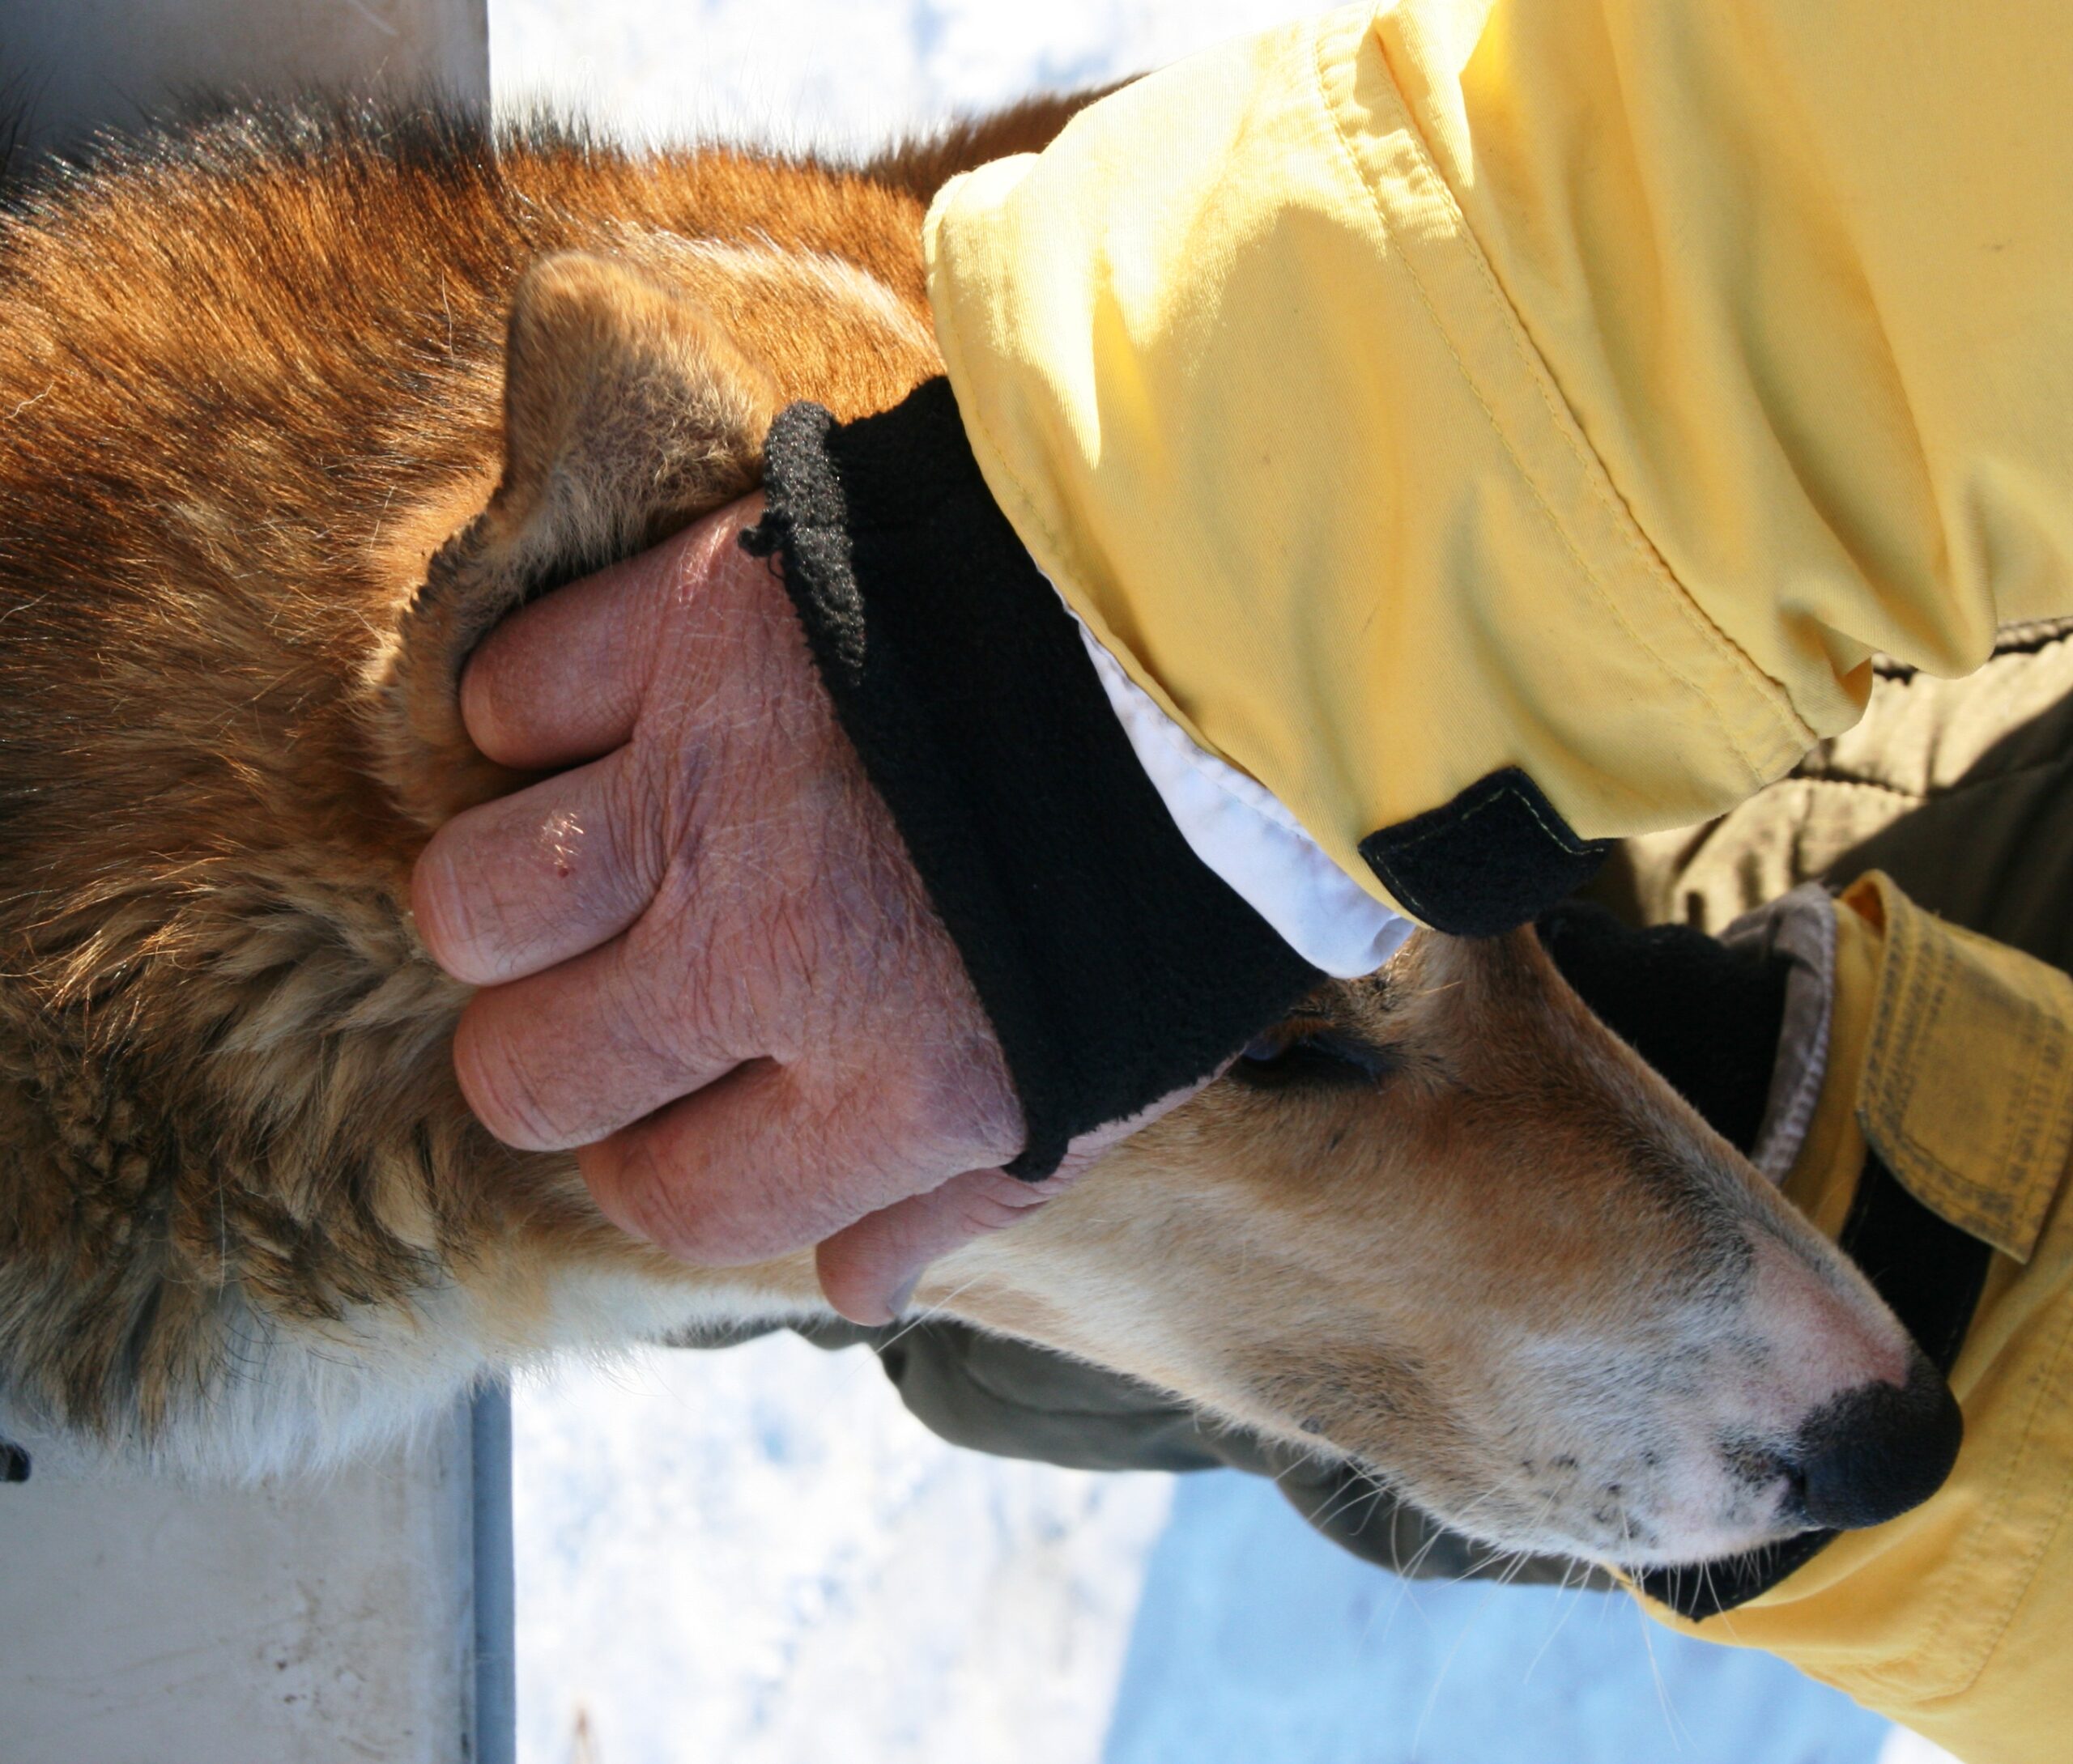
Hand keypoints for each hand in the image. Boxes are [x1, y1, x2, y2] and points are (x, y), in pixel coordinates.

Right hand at [412, 494, 1085, 1321]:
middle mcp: (768, 951)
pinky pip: (511, 701)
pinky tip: (623, 726)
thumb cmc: (1163, 863)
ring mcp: (713, 782)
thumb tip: (850, 1290)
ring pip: (474, 904)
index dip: (663, 1176)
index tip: (684, 1124)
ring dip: (522, 907)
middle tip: (625, 1002)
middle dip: (563, 1060)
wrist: (1215, 623)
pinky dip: (541, 717)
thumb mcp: (1111, 1075)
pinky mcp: (692, 621)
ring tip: (603, 872)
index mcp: (891, 1086)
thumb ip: (965, 1199)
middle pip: (528, 1076)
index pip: (672, 1201)